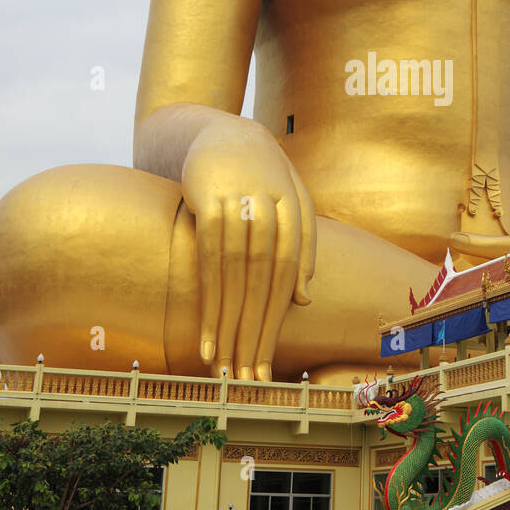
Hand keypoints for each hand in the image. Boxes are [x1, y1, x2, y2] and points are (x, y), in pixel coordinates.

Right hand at [180, 119, 314, 379]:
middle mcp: (269, 210)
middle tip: (248, 377)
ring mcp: (237, 207)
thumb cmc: (263, 176)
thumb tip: (303, 300)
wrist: (223, 132)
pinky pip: (208, 262)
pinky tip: (206, 332)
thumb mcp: (293, 204)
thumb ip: (303, 247)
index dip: (276, 324)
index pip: (286, 279)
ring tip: (224, 366)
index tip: (266, 362)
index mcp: (295, 213)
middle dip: (254, 334)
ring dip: (229, 326)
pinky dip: (208, 299)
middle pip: (263, 284)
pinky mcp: (207, 205)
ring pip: (236, 278)